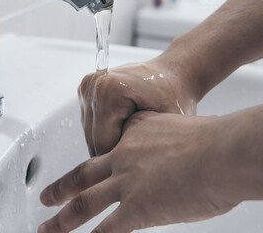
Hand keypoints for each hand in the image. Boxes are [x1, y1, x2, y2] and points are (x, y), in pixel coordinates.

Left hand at [38, 111, 237, 232]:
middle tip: (45, 195)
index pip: (112, 148)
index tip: (97, 168)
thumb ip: (179, 152)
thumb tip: (187, 170)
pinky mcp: (136, 208)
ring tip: (46, 229)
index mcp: (139, 133)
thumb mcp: (192, 135)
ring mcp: (127, 182)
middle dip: (62, 187)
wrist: (227, 152)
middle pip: (83, 174)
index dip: (102, 160)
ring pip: (83, 203)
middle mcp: (125, 155)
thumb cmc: (223, 143)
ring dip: (62, 219)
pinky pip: (107, 231)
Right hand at [79, 58, 197, 155]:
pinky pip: (91, 125)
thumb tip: (131, 187)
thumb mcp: (169, 126)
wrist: (174, 74)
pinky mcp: (86, 89)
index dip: (123, 161)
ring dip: (110, 143)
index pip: (103, 146)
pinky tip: (126, 129)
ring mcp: (87, 86)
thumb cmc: (176, 97)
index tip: (142, 166)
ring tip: (135, 141)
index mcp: (110, 91)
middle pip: (93, 141)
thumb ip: (148, 152)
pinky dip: (107, 131)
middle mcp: (94, 85)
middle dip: (116, 153)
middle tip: (140, 157)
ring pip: (90, 135)